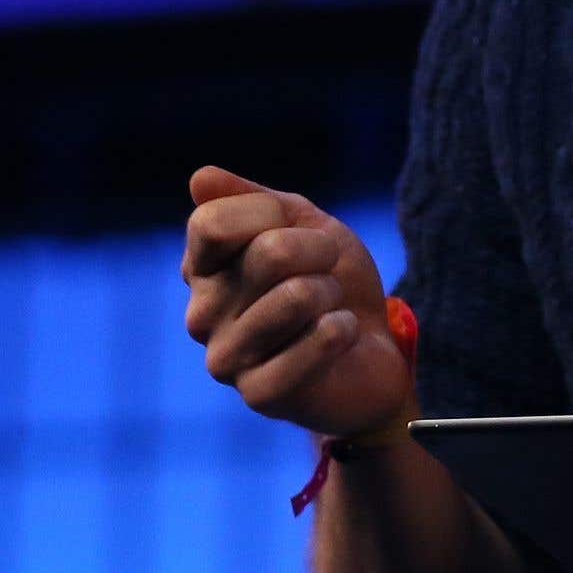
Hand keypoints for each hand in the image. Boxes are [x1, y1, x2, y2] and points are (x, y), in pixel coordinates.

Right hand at [180, 165, 412, 435]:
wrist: (373, 348)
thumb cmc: (330, 279)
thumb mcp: (302, 223)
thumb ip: (254, 200)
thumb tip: (199, 178)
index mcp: (201, 268)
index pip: (212, 222)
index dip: (269, 213)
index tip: (294, 227)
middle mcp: (201, 315)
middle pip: (270, 253)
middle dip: (320, 251)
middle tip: (326, 273)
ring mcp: (225, 359)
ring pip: (297, 296)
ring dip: (332, 293)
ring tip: (329, 308)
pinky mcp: (260, 394)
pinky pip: (315, 343)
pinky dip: (343, 330)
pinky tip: (339, 337)